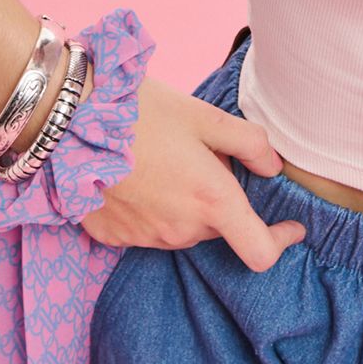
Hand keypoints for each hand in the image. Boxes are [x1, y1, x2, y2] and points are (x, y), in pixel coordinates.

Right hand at [78, 72, 307, 271]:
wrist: (70, 121)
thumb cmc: (142, 112)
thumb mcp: (205, 116)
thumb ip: (249, 143)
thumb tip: (273, 167)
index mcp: (211, 201)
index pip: (260, 251)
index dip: (282, 241)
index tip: (292, 227)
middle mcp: (181, 229)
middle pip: (219, 230)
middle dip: (221, 202)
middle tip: (203, 158)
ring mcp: (146, 238)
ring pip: (184, 229)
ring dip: (186, 206)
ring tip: (164, 162)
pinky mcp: (114, 237)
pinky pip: (148, 230)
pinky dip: (153, 210)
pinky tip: (137, 176)